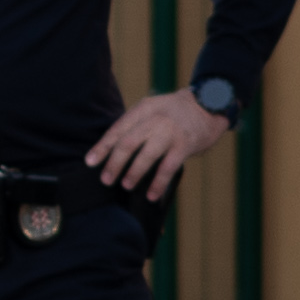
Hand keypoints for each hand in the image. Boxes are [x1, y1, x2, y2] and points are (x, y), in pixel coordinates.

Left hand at [84, 90, 228, 200]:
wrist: (209, 104)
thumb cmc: (174, 112)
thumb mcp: (153, 109)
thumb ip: (136, 125)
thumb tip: (112, 151)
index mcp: (143, 109)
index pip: (117, 129)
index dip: (102, 147)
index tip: (90, 162)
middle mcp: (155, 119)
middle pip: (128, 143)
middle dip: (114, 163)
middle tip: (105, 180)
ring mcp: (170, 131)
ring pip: (146, 155)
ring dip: (134, 173)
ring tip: (126, 185)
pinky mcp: (185, 144)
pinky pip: (168, 167)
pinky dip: (158, 183)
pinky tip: (151, 195)